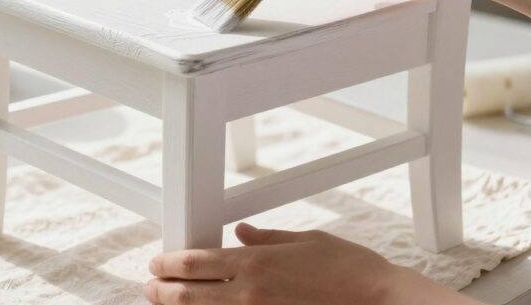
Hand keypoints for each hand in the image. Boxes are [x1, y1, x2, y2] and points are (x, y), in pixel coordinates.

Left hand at [145, 223, 473, 304]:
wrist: (380, 302)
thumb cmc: (349, 269)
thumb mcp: (307, 241)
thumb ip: (269, 238)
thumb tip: (242, 232)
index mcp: (256, 262)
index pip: (197, 262)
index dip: (170, 262)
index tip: (156, 262)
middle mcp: (250, 293)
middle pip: (190, 294)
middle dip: (163, 290)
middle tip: (150, 287)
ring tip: (163, 303)